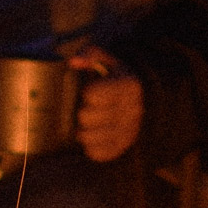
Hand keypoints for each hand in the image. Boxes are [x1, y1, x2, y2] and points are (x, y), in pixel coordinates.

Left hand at [65, 44, 142, 161]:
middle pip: (86, 116)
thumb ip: (89, 53)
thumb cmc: (111, 77)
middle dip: (80, 111)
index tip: (88, 92)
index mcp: (129, 85)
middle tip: (84, 108)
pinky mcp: (122, 148)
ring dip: (81, 130)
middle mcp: (134, 109)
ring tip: (86, 123)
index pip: (92, 94)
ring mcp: (129, 131)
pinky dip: (88, 146)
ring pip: (88, 137)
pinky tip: (91, 136)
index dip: (85, 93)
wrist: (133, 99)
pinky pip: (96, 153)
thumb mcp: (104, 59)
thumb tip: (74, 62)